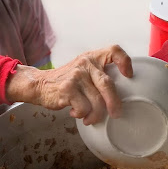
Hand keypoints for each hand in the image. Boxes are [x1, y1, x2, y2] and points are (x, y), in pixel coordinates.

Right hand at [6, 45, 132, 124]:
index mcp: (92, 58)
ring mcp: (76, 76)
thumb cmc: (66, 81)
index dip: (124, 61)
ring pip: (96, 101)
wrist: (39, 84)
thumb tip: (120, 97)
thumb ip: (98, 75)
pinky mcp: (67, 89)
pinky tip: (75, 112)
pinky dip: (81, 114)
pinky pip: (83, 107)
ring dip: (95, 115)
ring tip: (89, 118)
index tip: (128, 75)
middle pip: (108, 84)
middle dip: (114, 103)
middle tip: (116, 113)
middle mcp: (85, 64)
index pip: (113, 51)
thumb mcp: (82, 70)